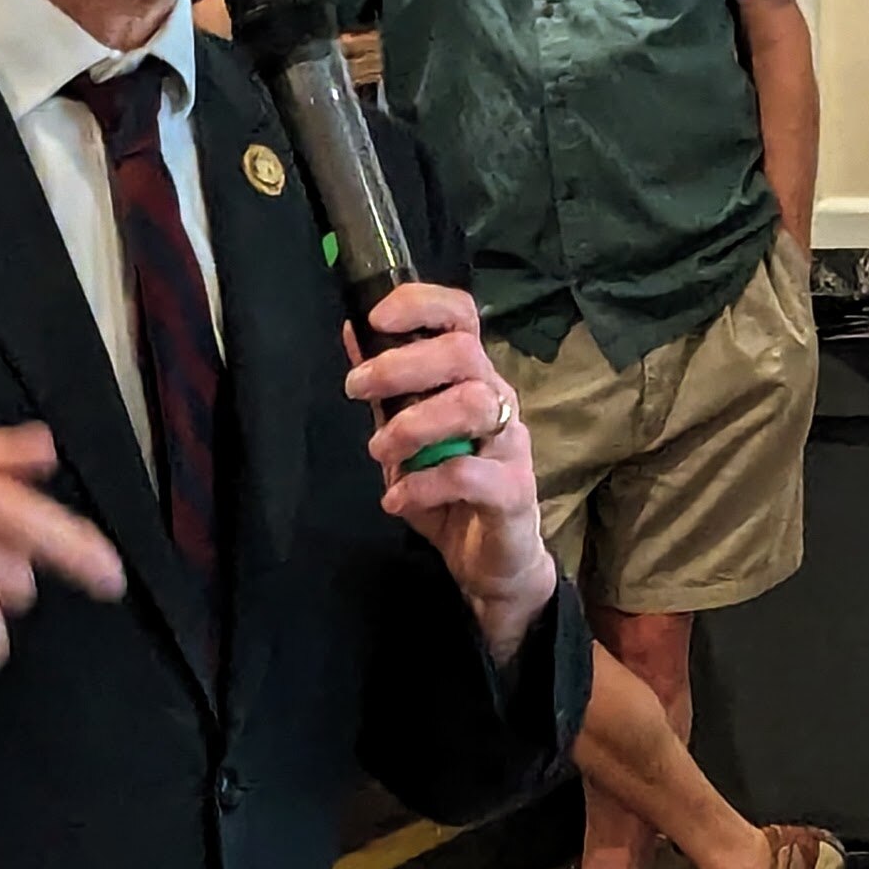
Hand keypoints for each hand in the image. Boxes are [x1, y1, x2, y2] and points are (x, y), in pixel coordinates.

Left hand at [341, 283, 557, 658]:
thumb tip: (353, 331)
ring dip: (412, 423)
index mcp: (473, 378)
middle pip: (462, 354)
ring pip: (471, 405)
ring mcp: (511, 445)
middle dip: (401, 365)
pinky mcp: (515, 491)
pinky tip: (396, 500)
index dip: (422, 305)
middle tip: (356, 388)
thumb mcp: (407, 434)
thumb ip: (386, 388)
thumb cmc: (451, 490)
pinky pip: (470, 473)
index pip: (460, 317)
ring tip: (379, 451)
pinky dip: (424, 484)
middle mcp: (498, 401)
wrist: (492, 563)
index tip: (376, 318)